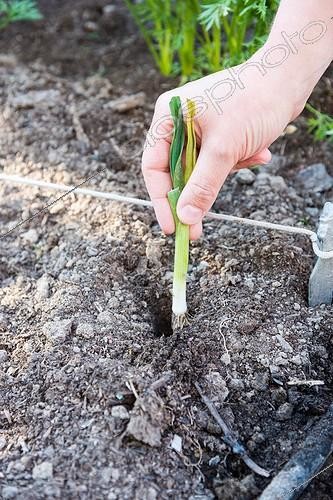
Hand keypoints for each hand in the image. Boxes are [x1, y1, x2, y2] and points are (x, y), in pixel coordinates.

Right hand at [142, 50, 301, 239]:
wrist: (288, 80)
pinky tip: (258, 153)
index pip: (154, 166)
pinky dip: (236, 163)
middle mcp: (179, 122)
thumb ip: (202, 186)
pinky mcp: (218, 132)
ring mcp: (198, 127)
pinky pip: (218, 160)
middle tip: (197, 227)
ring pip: (200, 168)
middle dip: (196, 193)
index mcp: (168, 116)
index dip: (161, 199)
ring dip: (225, 173)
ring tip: (250, 158)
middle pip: (176, 170)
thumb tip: (187, 217)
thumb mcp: (223, 150)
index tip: (172, 226)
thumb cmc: (253, 103)